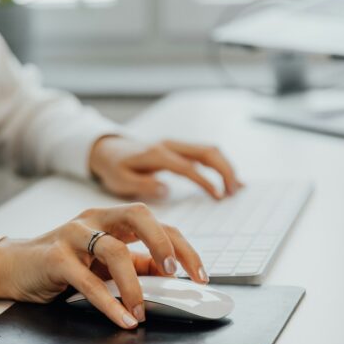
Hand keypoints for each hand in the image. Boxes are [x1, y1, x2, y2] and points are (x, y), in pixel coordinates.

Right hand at [0, 204, 207, 329]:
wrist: (13, 267)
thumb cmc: (61, 263)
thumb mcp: (102, 263)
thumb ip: (134, 264)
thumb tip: (169, 276)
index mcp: (111, 218)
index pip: (156, 223)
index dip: (182, 247)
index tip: (199, 275)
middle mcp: (95, 219)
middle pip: (140, 216)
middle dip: (165, 244)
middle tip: (177, 274)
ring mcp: (73, 235)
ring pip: (115, 251)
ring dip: (135, 286)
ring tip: (142, 312)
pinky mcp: (55, 257)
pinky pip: (88, 281)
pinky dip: (109, 303)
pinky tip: (122, 319)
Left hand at [89, 136, 243, 199]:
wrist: (107, 149)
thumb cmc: (113, 167)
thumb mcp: (120, 180)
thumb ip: (142, 184)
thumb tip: (166, 189)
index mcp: (157, 154)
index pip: (188, 167)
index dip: (205, 181)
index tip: (217, 197)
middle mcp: (169, 145)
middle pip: (206, 152)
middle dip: (224, 171)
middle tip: (233, 193)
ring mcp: (175, 145)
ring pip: (209, 150)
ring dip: (225, 167)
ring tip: (236, 188)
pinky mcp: (178, 149)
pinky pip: (203, 153)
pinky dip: (219, 164)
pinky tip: (229, 179)